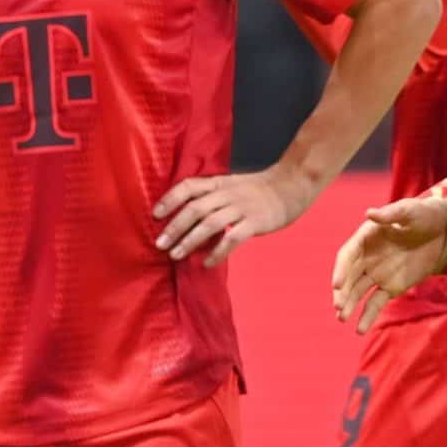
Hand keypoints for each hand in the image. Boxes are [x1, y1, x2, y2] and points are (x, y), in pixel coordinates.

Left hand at [153, 166, 312, 264]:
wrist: (292, 186)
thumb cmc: (259, 190)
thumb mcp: (233, 185)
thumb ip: (212, 197)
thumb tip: (186, 218)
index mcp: (220, 183)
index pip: (189, 186)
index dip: (171, 199)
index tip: (155, 214)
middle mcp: (228, 194)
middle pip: (195, 209)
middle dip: (174, 227)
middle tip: (160, 244)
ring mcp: (242, 208)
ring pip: (210, 224)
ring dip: (190, 240)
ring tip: (176, 255)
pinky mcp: (255, 222)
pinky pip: (232, 238)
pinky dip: (217, 252)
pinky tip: (207, 263)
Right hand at [332, 196, 446, 332]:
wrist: (443, 232)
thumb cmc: (423, 215)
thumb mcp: (409, 211)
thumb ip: (390, 214)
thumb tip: (369, 213)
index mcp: (365, 238)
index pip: (347, 256)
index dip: (340, 270)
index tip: (337, 285)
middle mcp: (366, 257)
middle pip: (348, 277)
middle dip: (342, 292)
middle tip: (338, 307)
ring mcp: (377, 274)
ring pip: (357, 292)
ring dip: (348, 305)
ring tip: (341, 318)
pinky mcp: (390, 287)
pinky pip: (374, 303)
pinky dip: (367, 316)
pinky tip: (359, 329)